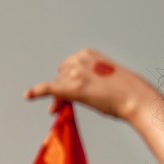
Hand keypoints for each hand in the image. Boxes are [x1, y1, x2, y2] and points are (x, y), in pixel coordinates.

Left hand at [23, 48, 161, 121]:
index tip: (67, 92)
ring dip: (58, 97)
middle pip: (61, 76)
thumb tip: (83, 90)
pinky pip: (47, 89)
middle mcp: (79, 60)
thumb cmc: (128, 91)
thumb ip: (92, 78)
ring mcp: (75, 73)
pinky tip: (28, 96)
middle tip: (63, 106)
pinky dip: (36, 92)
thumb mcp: (108, 76)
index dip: (67, 81)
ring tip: (62, 109)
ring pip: (57, 86)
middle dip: (62, 89)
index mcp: (88, 53)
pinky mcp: (71, 88)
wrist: (136, 98)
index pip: (69, 67)